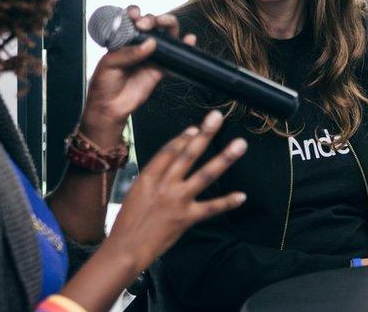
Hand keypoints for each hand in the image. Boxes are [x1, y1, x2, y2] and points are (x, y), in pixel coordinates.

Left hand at [80, 6, 193, 145]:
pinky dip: (184, 46)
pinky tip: (188, 40)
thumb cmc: (104, 84)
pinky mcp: (161, 68)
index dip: (135, 13)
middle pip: (152, 23)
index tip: (135, 16)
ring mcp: (151, 55)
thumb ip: (128, 53)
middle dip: (152, 18)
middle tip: (146, 24)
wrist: (110, 107)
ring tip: (166, 24)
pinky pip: (174, 56)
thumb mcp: (109, 64)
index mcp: (122, 39)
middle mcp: (138, 44)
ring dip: (168, 24)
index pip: (131, 19)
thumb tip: (150, 44)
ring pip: (165, 34)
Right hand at [105, 110, 246, 274]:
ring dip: (224, 159)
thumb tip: (166, 166)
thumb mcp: (134, 194)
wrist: (125, 249)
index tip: (195, 128)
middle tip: (217, 118)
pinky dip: (227, 202)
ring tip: (240, 144)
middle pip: (188, 154)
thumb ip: (152, 179)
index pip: (169, 151)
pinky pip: (210, 208)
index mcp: (148, 177)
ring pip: (204, 175)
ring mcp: (177, 201)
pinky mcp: (186, 218)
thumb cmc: (127, 224)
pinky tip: (241, 195)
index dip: (183, 138)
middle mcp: (165, 185)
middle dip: (205, 134)